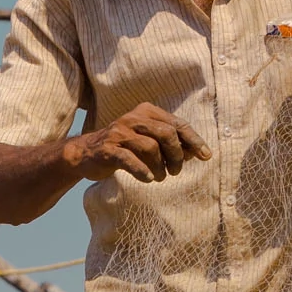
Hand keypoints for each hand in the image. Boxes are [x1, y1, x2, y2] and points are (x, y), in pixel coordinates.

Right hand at [66, 103, 210, 183]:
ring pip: (150, 147)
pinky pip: (129, 160)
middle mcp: (133, 118)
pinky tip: (149, 179)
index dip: (194, 140)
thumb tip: (194, 152)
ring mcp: (119, 133)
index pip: (177, 124)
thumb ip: (169, 143)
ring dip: (160, 166)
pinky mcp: (108, 149)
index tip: (205, 156)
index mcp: (146, 112)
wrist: (85, 154)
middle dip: (176, 155)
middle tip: (176, 171)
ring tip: (162, 177)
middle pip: (166, 134)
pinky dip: (143, 171)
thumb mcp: (146, 140)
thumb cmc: (123, 148)